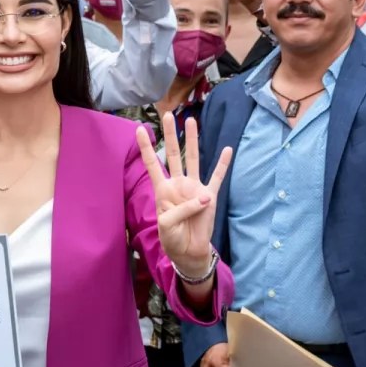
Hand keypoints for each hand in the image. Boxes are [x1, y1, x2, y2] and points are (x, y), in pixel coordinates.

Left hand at [137, 112, 231, 274]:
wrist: (188, 251)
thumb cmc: (173, 238)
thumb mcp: (167, 225)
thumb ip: (181, 210)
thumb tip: (203, 198)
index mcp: (162, 189)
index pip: (152, 164)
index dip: (145, 147)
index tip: (138, 129)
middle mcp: (178, 184)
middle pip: (173, 154)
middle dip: (170, 134)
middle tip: (168, 115)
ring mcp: (194, 188)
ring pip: (193, 159)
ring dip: (192, 140)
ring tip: (191, 121)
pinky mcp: (210, 197)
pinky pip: (217, 177)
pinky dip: (222, 164)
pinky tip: (227, 149)